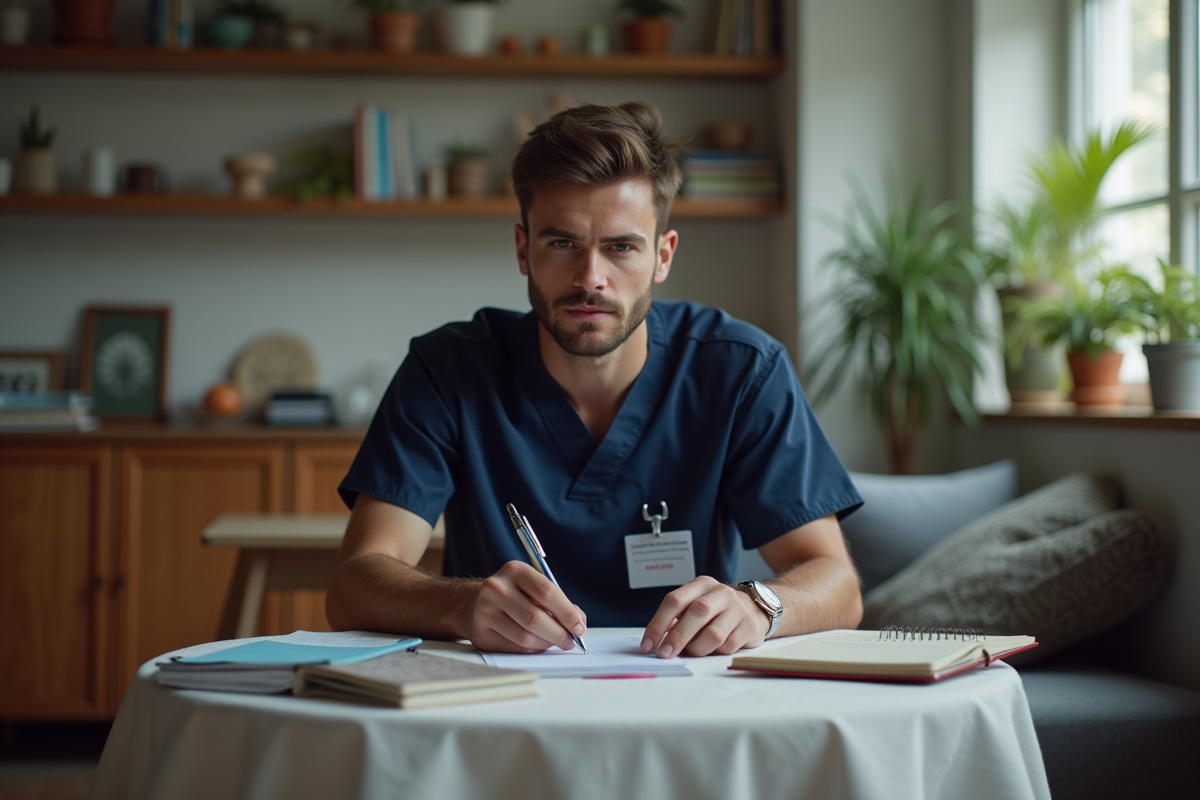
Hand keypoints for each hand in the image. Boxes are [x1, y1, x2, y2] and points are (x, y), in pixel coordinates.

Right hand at [466, 561, 587, 653]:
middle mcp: (496, 588)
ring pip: (525, 637)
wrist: (477, 604)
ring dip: (546, 644)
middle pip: (535, 618)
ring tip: (553, 642)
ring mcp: (484, 611)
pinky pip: (514, 648)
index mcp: (515, 570)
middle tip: (570, 641)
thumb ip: (560, 603)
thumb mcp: (535, 589)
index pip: (546, 592)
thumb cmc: (516, 596)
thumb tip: (579, 623)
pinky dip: (531, 650)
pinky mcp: (480, 634)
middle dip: (559, 634)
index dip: (567, 612)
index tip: (579, 627)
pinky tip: (535, 644)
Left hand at [640, 576, 769, 657]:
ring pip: (713, 634)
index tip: (648, 644)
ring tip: (693, 651)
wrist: (754, 608)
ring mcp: (737, 609)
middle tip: (664, 654)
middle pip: (696, 613)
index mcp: (701, 584)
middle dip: (677, 637)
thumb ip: (677, 619)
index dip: (658, 623)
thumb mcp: (696, 604)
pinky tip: (714, 649)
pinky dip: (716, 652)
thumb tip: (656, 642)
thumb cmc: (716, 610)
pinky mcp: (749, 626)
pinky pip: (728, 645)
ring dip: (698, 648)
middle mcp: (721, 593)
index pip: (675, 600)